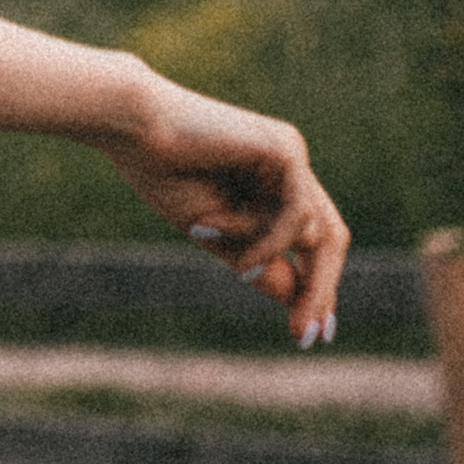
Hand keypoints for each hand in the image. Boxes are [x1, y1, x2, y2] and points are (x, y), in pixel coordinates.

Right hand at [89, 72, 348, 343]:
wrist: (133, 127)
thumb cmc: (161, 172)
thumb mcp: (216, 233)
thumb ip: (255, 261)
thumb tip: (297, 301)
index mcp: (271, 183)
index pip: (312, 239)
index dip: (316, 285)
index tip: (308, 334)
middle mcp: (289, 168)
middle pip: (330, 238)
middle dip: (320, 289)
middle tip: (307, 335)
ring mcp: (291, 155)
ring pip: (312, 232)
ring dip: (267, 257)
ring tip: (236, 266)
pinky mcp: (285, 150)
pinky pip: (294, 214)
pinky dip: (267, 241)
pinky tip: (236, 252)